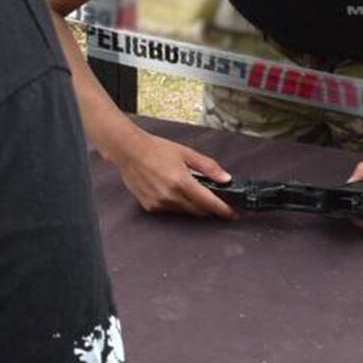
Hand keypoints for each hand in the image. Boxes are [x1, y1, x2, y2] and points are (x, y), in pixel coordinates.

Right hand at [107, 129, 235, 219]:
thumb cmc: (157, 149)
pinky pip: (171, 210)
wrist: (130, 151)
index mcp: (182, 182)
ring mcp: (159, 204)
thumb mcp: (187, 153)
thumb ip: (208, 167)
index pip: (209, 202)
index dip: (223, 210)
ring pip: (185, 211)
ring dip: (193, 205)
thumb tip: (226, 179)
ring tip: (190, 189)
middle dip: (210, 207)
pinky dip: (178, 204)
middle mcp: (170, 196)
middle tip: (216, 199)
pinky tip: (174, 191)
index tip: (232, 213)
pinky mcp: (150, 207)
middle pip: (199, 210)